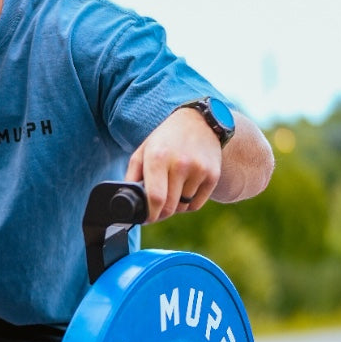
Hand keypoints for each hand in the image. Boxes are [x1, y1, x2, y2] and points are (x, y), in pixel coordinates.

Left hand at [125, 107, 223, 221]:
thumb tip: (128, 202)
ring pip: (183, 207)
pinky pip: (196, 205)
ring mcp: (199, 170)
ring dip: (175, 206)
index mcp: (158, 158)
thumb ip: (132, 177)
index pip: (155, 198)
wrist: (200, 122)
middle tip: (156, 209)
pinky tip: (185, 190)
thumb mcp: (143, 152)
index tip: (147, 219)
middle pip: (169, 207)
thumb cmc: (165, 140)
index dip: (150, 215)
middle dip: (160, 214)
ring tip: (172, 190)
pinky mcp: (212, 175)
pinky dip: (188, 204)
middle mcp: (180, 164)